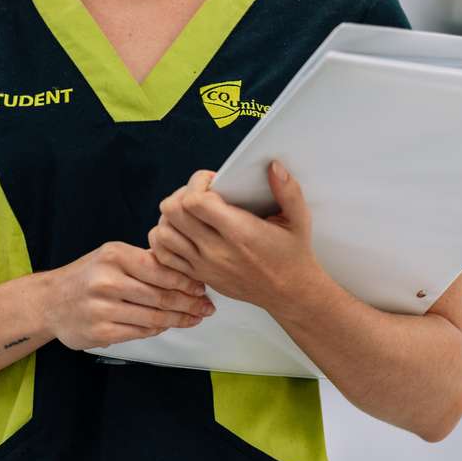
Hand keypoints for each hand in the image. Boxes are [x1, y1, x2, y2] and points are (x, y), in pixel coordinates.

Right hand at [39, 241, 213, 351]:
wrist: (50, 301)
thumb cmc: (87, 277)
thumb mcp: (111, 258)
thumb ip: (144, 261)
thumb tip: (186, 270)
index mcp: (113, 256)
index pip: (160, 269)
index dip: (186, 281)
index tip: (202, 288)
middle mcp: (106, 280)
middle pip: (161, 296)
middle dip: (189, 304)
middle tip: (207, 308)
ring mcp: (102, 308)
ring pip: (154, 317)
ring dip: (179, 320)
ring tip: (194, 318)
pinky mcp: (101, 331)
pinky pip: (140, 332)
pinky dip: (158, 329)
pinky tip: (167, 325)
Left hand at [148, 162, 326, 312]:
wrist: (290, 294)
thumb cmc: (293, 255)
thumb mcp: (298, 220)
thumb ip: (288, 191)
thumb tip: (274, 166)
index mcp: (239, 232)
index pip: (195, 201)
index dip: (198, 183)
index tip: (212, 181)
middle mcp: (216, 250)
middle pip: (173, 212)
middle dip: (182, 194)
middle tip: (198, 193)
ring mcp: (204, 265)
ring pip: (163, 233)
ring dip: (170, 217)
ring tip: (189, 212)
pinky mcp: (198, 275)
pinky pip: (164, 256)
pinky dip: (165, 240)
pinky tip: (182, 232)